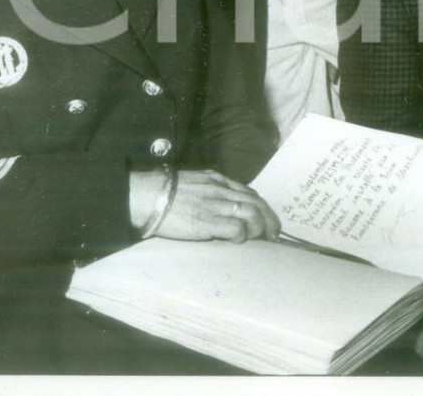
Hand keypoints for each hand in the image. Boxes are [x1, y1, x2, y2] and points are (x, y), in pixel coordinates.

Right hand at [129, 169, 280, 242]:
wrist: (147, 196)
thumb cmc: (167, 192)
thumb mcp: (195, 181)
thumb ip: (212, 189)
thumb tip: (227, 201)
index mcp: (218, 181)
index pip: (250, 193)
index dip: (263, 207)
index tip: (267, 219)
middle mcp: (221, 191)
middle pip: (257, 204)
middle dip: (269, 220)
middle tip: (274, 233)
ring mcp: (216, 206)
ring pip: (252, 215)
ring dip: (260, 229)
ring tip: (261, 239)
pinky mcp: (208, 223)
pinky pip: (236, 229)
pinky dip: (242, 236)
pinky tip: (239, 241)